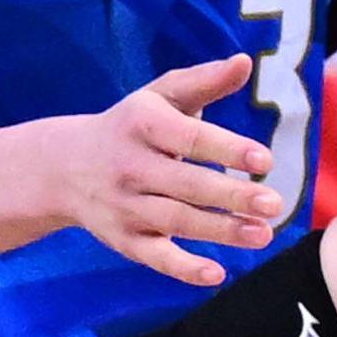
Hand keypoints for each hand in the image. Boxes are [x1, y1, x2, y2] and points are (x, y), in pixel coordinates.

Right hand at [39, 54, 288, 285]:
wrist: (62, 167)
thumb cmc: (131, 126)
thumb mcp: (160, 96)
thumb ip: (204, 82)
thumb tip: (246, 62)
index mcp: (142, 125)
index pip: (188, 138)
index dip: (227, 149)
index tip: (265, 160)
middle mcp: (130, 167)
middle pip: (186, 185)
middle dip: (231, 196)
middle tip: (274, 203)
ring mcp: (126, 206)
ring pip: (176, 222)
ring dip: (221, 231)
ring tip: (263, 234)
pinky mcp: (124, 239)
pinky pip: (154, 257)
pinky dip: (183, 269)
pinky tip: (217, 274)